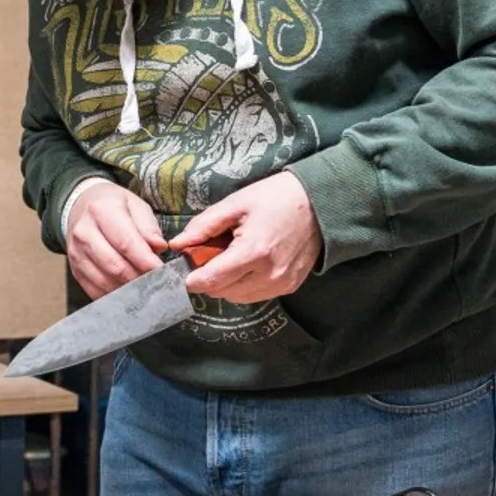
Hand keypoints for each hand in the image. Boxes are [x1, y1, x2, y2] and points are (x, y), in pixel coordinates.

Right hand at [65, 181, 166, 299]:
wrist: (81, 207)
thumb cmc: (112, 207)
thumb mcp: (134, 205)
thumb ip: (148, 226)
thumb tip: (159, 246)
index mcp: (100, 211)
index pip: (125, 243)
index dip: (146, 261)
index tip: (162, 271)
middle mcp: (84, 233)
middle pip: (115, 266)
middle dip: (139, 278)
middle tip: (156, 281)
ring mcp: (76, 253)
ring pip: (105, 281)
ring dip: (128, 289)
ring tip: (144, 286)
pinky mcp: (75, 270)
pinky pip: (95, 291)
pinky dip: (115, 295)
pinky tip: (128, 290)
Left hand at [171, 170, 322, 303]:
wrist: (318, 202)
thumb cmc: (275, 198)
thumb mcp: (235, 204)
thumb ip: (203, 226)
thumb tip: (177, 245)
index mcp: (253, 252)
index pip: (211, 281)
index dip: (191, 278)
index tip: (183, 268)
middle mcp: (269, 275)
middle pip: (221, 292)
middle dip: (208, 277)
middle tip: (209, 254)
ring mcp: (281, 284)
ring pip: (236, 297)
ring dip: (225, 283)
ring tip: (230, 256)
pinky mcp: (289, 287)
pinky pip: (255, 295)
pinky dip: (243, 284)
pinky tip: (247, 263)